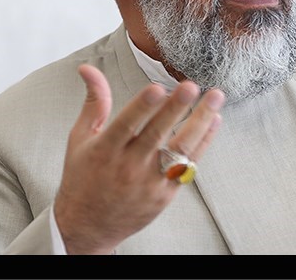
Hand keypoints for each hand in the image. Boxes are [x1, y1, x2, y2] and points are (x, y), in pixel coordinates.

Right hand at [52, 64, 224, 254]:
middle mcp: (128, 167)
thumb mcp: (80, 138)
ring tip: (215, 98)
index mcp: (105, 151)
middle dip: (176, 109)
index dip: (142, 106)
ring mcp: (150, 182)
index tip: (157, 87)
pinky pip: (189, 165)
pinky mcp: (165, 194)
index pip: (126, 124)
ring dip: (200, 122)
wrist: (88, 225)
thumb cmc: (82, 177)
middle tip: (192, 86)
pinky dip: (203, 142)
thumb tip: (88, 68)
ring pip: (180, 149)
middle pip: (156, 134)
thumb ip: (94, 102)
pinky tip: (214, 121)